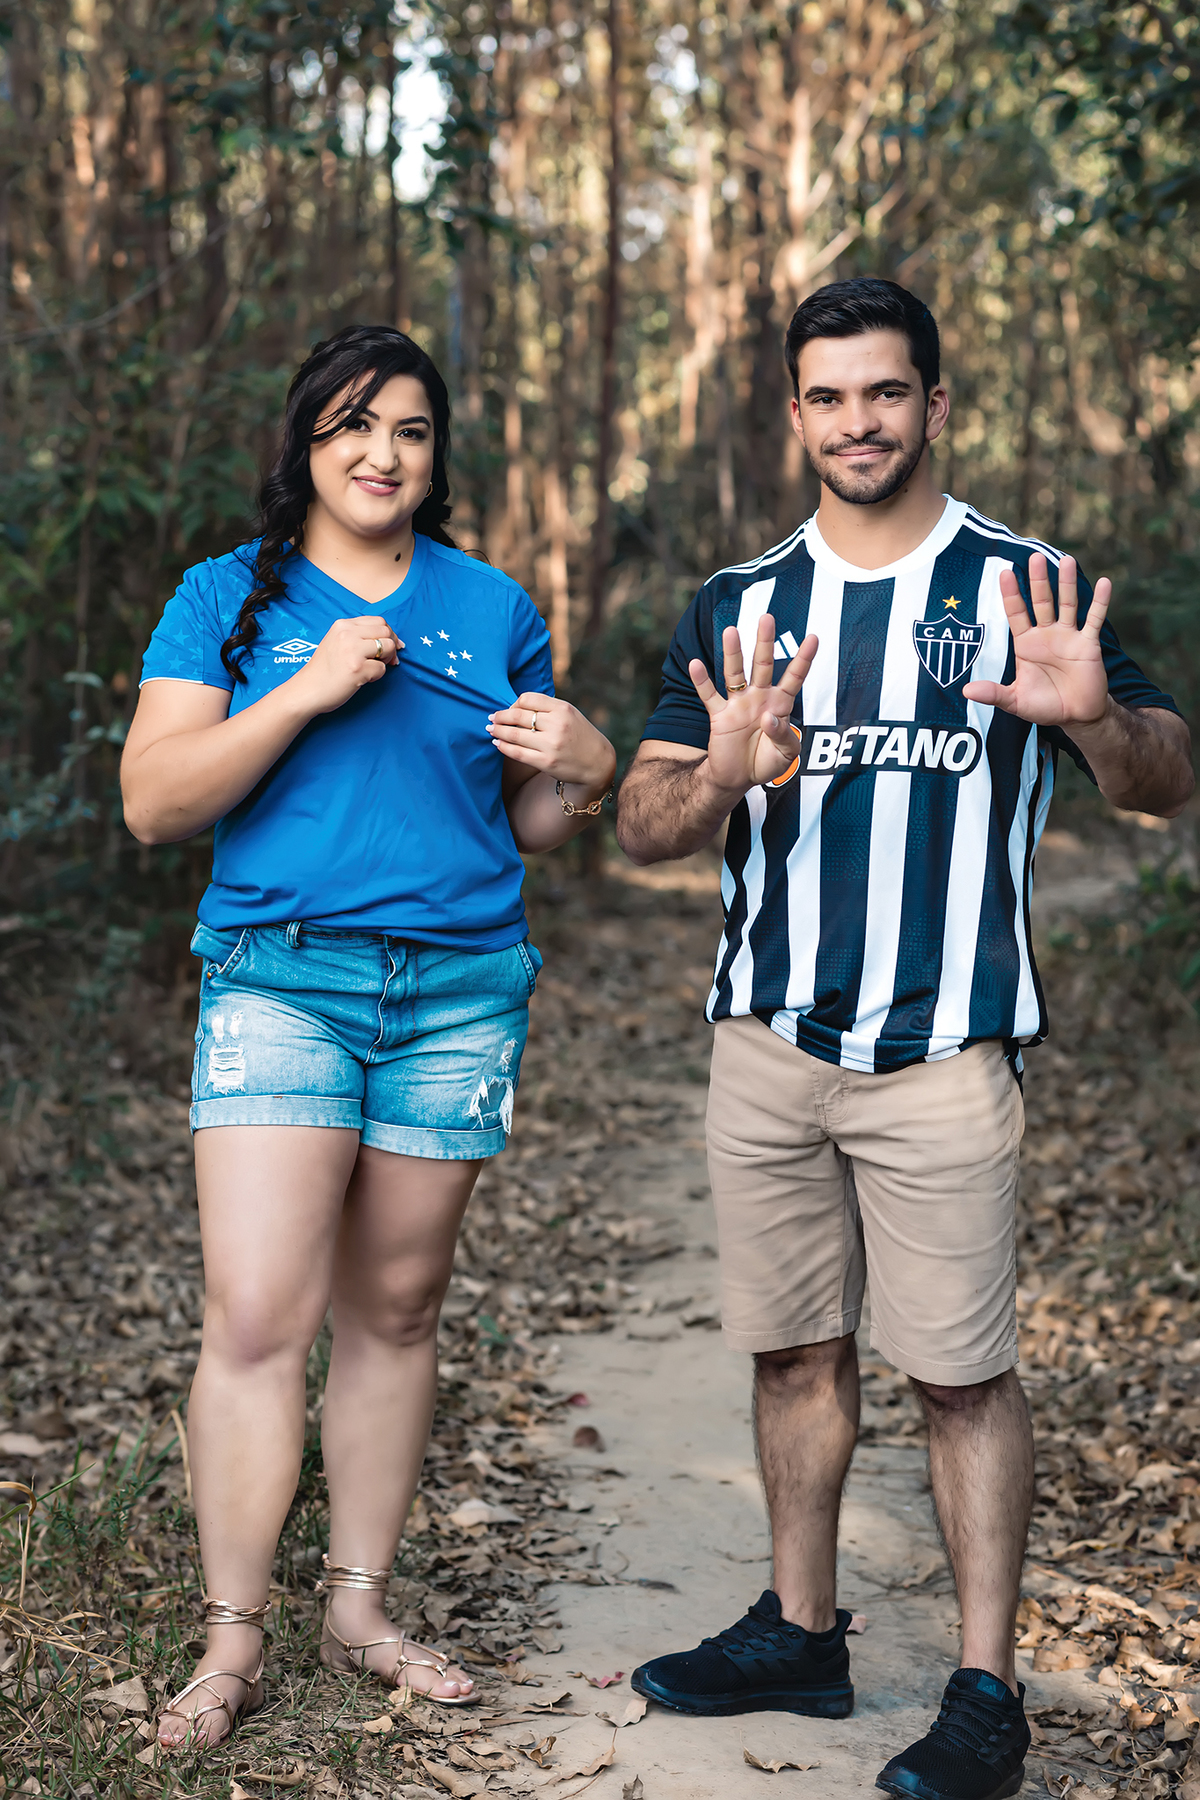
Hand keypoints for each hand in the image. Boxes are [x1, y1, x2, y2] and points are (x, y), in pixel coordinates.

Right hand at [292, 616, 402, 714]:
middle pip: (386, 631)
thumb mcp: (336, 642)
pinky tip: (362, 679)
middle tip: (386, 660)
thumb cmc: (323, 670)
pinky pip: (382, 669)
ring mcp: (352, 650)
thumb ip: (358, 636)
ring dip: (386, 660)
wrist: (306, 690)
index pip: (378, 621)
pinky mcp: (357, 668)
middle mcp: (348, 634)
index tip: (389, 647)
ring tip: (372, 668)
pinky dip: (376, 676)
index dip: (388, 634)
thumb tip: (391, 639)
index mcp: (343, 625)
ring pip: (388, 647)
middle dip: (391, 646)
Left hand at [487, 693, 616, 795]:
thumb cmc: (579, 735)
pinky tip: (497, 744)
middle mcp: (557, 725)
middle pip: (518, 716)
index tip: (508, 710)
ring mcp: (551, 744)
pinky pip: (518, 753)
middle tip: (491, 719)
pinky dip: (504, 748)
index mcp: (563, 708)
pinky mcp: (546, 762)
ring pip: (515, 735)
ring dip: (498, 732)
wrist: (598, 762)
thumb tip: (513, 707)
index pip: (528, 698)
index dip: (513, 704)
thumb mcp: (569, 714)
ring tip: (490, 730)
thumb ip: (547, 708)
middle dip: (500, 717)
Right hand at [690, 614, 817, 792]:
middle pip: (762, 665)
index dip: (803, 659)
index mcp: (780, 705)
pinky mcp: (719, 715)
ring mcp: (738, 704)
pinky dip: (701, 681)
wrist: (738, 778)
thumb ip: (783, 736)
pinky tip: (695, 664)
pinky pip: (709, 695)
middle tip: (766, 618)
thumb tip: (768, 717)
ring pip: (735, 673)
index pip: (794, 677)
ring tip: (731, 631)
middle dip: (765, 642)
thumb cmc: (766, 763)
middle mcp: (759, 698)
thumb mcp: (786, 755)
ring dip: (733, 653)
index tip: (813, 638)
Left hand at [962, 554, 1109, 726]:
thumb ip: (994, 694)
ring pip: (1067, 604)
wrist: (1076, 715)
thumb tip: (966, 690)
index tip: (1005, 573)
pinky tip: (1104, 583)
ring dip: (1067, 583)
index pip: (1016, 613)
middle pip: (1041, 601)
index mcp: (1026, 644)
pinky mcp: (1088, 643)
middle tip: (1034, 556)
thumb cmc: (1044, 706)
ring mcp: (1068, 636)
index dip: (1011, 594)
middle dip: (1038, 580)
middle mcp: (1046, 634)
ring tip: (1066, 560)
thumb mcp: (1016, 701)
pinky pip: (1095, 619)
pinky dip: (1099, 602)